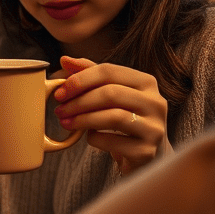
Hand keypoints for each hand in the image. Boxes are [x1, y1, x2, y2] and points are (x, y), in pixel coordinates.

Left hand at [53, 56, 169, 175]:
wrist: (143, 152)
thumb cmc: (123, 117)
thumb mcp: (110, 92)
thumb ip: (90, 74)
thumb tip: (65, 60)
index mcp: (146, 82)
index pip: (109, 71)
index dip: (80, 79)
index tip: (60, 91)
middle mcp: (155, 102)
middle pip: (111, 93)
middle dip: (79, 101)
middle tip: (59, 110)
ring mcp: (154, 128)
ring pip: (113, 117)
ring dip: (83, 119)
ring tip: (66, 122)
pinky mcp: (146, 151)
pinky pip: (112, 142)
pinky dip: (94, 138)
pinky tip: (89, 137)